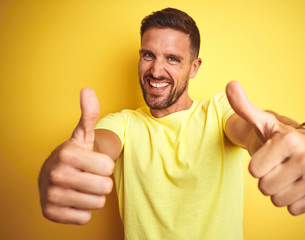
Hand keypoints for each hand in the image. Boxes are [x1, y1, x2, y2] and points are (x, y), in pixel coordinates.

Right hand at [38, 88, 114, 223]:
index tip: (92, 162)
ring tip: (80, 186)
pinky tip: (73, 199)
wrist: (52, 175)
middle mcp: (56, 175)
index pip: (109, 168)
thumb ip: (89, 114)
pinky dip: (82, 211)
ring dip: (92, 196)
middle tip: (87, 176)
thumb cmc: (75, 156)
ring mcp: (51, 196)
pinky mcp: (51, 213)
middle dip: (101, 182)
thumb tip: (88, 89)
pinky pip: (84, 218)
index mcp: (67, 154)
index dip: (104, 166)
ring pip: (97, 203)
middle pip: (105, 187)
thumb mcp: (83, 135)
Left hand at [226, 81, 304, 214]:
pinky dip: (293, 200)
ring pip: (278, 200)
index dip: (258, 165)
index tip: (270, 155)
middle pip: (265, 188)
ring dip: (279, 190)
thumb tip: (230, 85)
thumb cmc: (279, 138)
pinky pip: (292, 210)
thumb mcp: (261, 121)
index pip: (254, 171)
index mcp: (289, 140)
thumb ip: (243, 106)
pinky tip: (299, 184)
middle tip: (278, 166)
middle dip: (267, 179)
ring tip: (288, 174)